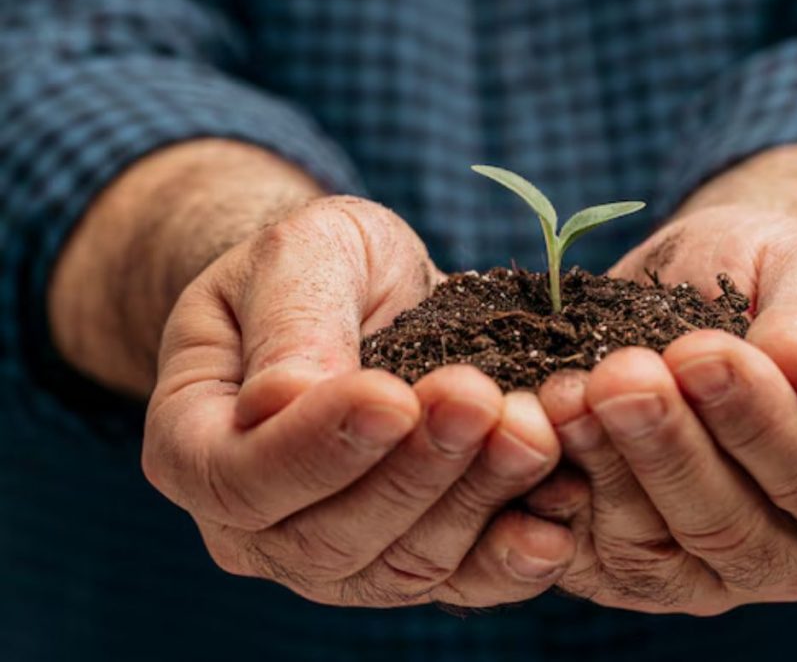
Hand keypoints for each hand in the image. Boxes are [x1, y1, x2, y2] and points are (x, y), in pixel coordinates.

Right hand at [144, 196, 574, 606]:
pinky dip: (510, 560)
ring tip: (533, 433)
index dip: (319, 447)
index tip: (393, 395)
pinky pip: (460, 583)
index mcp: (198, 444)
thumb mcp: (299, 256)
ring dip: (476, 502)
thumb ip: (292, 323)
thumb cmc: (320, 267)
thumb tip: (284, 401)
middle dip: (417, 471)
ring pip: (403, 566)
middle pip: (330, 536)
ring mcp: (337, 556)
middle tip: (480, 402)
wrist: (369, 297)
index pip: (244, 476)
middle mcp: (259, 525)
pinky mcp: (412, 559)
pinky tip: (555, 523)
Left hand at [530, 205, 796, 613]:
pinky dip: (548, 504)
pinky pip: (579, 556)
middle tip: (619, 376)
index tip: (698, 353)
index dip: (754, 418)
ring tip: (566, 392)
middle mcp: (785, 547)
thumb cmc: (771, 280)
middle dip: (665, 447)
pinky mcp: (618, 567)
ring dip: (601, 468)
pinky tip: (529, 436)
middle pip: (725, 526)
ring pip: (647, 551)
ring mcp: (699, 571)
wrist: (702, 288)